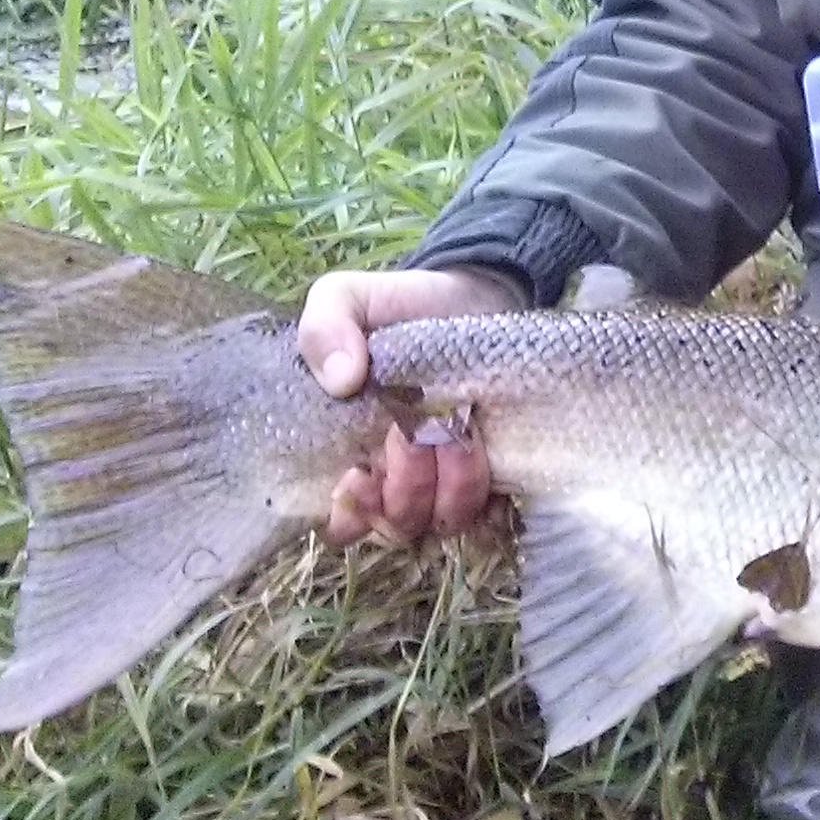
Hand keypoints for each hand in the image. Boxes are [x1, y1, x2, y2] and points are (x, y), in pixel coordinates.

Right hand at [300, 266, 526, 546]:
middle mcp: (397, 480)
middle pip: (397, 523)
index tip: (361, 469)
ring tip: (462, 424)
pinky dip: (492, 492)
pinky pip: (491, 513)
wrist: (473, 295)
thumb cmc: (401, 307)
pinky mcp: (495, 476)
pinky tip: (489, 450)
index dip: (354, 508)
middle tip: (418, 429)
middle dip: (408, 482)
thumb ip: (325, 327)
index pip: (343, 523)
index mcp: (351, 455)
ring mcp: (446, 483)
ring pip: (445, 519)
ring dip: (454, 480)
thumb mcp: (349, 300)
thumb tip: (340, 379)